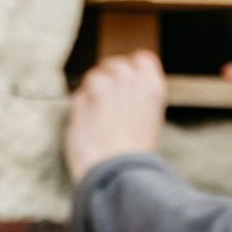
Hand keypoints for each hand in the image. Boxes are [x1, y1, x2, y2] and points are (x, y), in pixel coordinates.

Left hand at [65, 50, 166, 181]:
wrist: (117, 172)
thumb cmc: (134, 156)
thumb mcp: (149, 122)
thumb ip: (137, 99)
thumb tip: (120, 90)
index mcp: (152, 87)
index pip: (142, 58)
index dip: (133, 69)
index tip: (128, 84)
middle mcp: (129, 80)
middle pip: (114, 63)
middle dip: (109, 79)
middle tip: (107, 104)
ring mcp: (104, 85)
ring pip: (94, 77)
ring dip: (93, 93)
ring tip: (99, 121)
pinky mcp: (82, 97)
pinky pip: (79, 96)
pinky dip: (81, 109)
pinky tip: (89, 128)